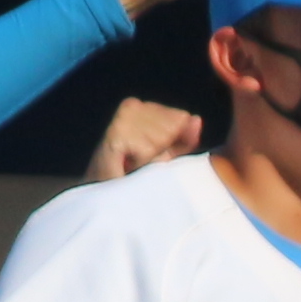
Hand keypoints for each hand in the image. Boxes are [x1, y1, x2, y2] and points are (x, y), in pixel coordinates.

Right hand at [84, 98, 204, 180]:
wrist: (104, 195)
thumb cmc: (137, 174)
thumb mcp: (169, 155)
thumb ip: (185, 138)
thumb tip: (196, 119)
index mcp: (146, 107)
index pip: (181, 118)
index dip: (175, 142)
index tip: (154, 155)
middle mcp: (133, 106)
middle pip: (174, 127)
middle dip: (163, 150)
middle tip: (142, 161)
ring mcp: (122, 118)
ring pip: (161, 138)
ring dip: (152, 158)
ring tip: (134, 164)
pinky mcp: (114, 134)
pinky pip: (147, 149)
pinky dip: (142, 163)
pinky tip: (128, 165)